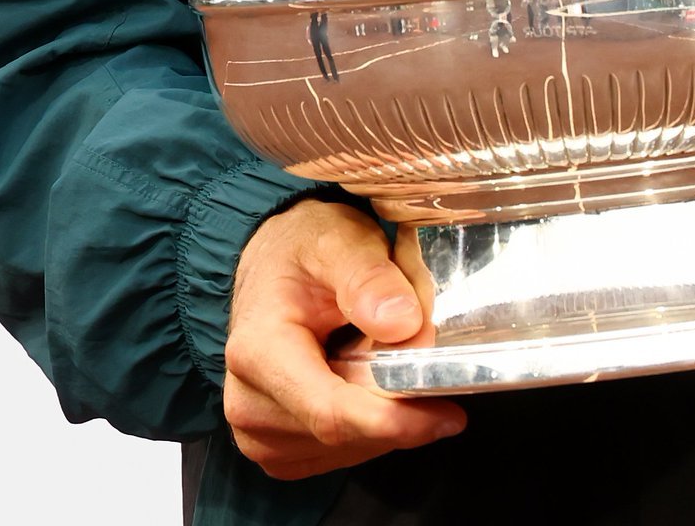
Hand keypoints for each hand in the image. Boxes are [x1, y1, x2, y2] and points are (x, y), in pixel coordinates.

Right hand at [224, 197, 464, 479]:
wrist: (273, 260)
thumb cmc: (304, 247)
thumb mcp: (341, 240)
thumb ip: (369, 278)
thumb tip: (402, 324)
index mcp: (258, 350)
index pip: (330, 410)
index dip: (394, 420)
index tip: (447, 413)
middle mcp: (247, 400)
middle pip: (342, 433)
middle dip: (399, 408)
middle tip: (437, 367)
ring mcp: (257, 429)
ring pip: (345, 450)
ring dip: (385, 416)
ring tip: (392, 360)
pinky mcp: (275, 445)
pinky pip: (336, 455)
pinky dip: (369, 429)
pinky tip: (375, 385)